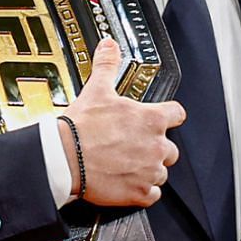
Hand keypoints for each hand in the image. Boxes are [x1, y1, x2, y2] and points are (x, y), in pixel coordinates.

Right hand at [62, 38, 184, 206]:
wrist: (63, 159)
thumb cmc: (80, 127)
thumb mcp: (96, 90)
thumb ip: (107, 65)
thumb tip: (109, 45)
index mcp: (152, 119)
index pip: (177, 114)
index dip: (168, 116)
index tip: (159, 120)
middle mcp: (157, 146)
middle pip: (170, 148)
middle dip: (155, 148)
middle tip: (133, 147)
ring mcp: (150, 170)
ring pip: (161, 172)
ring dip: (148, 169)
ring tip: (125, 165)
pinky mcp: (140, 192)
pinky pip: (152, 195)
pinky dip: (142, 191)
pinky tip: (126, 183)